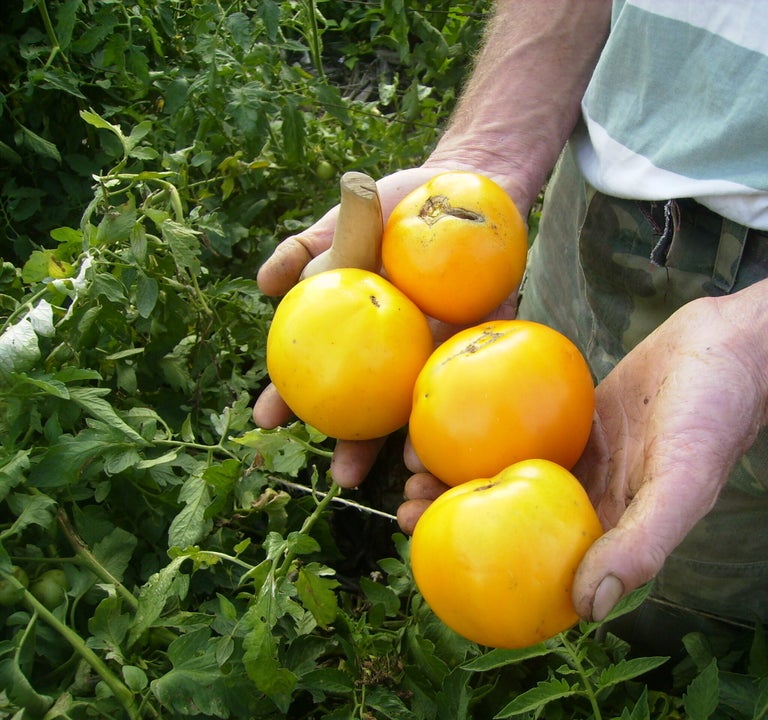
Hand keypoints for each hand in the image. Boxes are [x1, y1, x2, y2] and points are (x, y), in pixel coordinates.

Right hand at [253, 165, 523, 487]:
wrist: (463, 183)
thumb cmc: (398, 203)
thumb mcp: (347, 220)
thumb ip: (306, 247)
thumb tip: (265, 283)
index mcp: (361, 330)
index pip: (319, 373)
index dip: (291, 398)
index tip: (267, 421)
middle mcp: (400, 348)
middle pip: (374, 407)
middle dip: (357, 445)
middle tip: (344, 478)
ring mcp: (444, 346)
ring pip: (426, 404)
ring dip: (418, 443)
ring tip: (411, 470)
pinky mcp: (490, 336)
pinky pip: (479, 372)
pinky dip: (470, 395)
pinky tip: (465, 420)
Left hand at [399, 295, 767, 620]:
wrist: (730, 347)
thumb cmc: (714, 417)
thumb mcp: (684, 483)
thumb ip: (642, 545)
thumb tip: (589, 610)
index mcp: (618, 531)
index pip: (546, 567)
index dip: (490, 571)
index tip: (435, 558)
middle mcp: (596, 500)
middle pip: (516, 521)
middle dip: (458, 517)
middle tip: (407, 508)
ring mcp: (585, 459)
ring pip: (513, 474)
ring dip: (465, 473)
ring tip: (417, 464)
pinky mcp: (579, 419)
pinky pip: (525, 431)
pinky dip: (488, 432)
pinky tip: (451, 422)